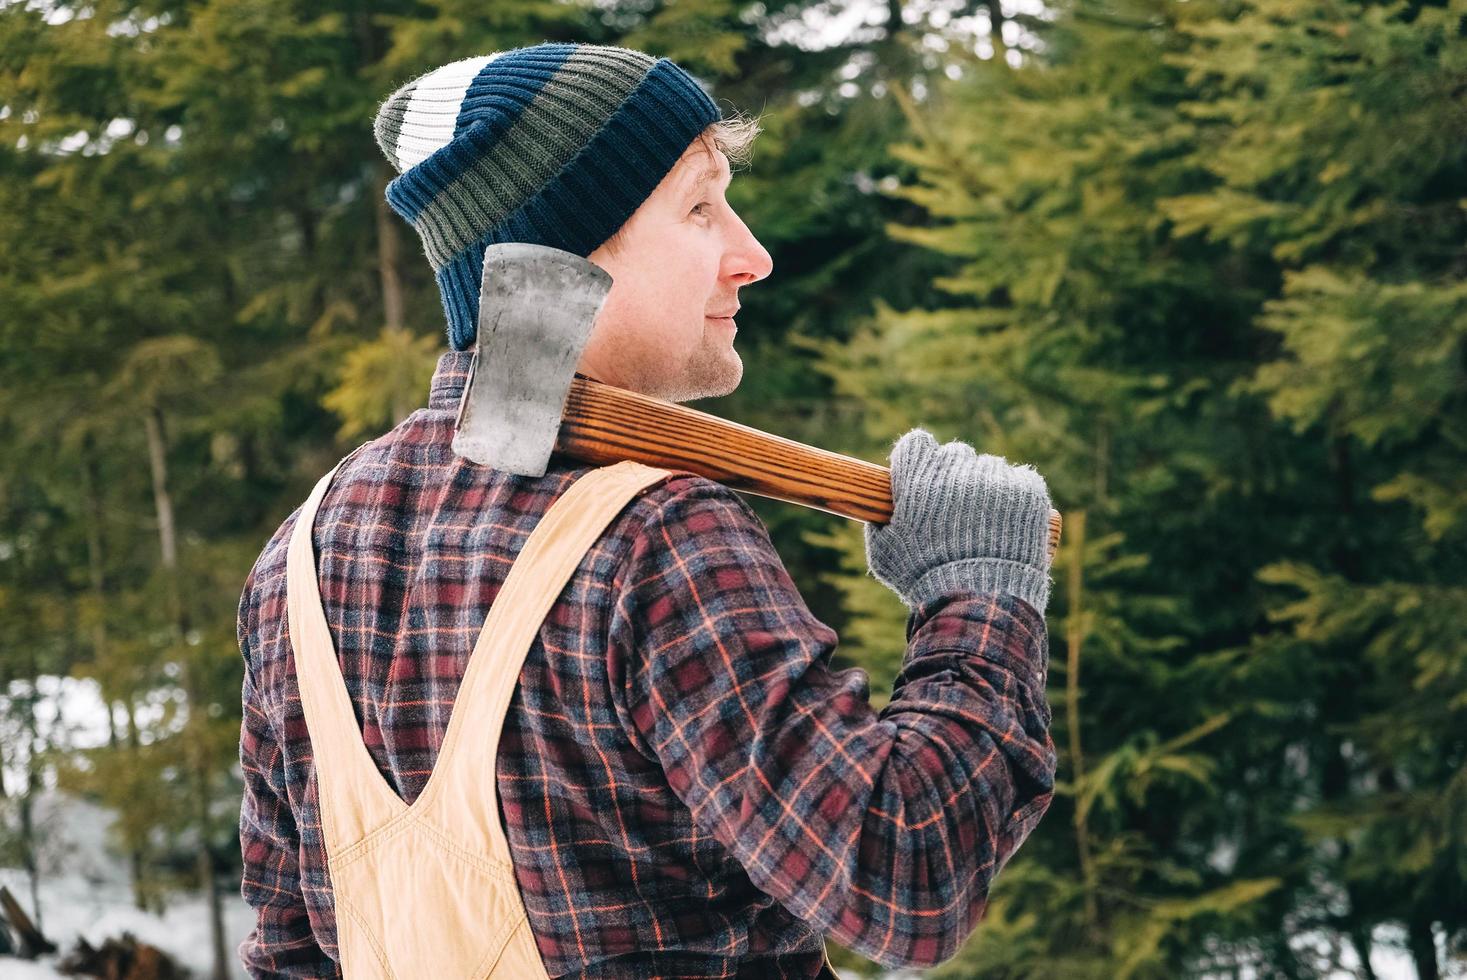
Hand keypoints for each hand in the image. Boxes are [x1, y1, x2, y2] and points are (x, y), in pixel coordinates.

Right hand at [864, 428, 1054, 613]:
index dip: (918, 461)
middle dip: (953, 477)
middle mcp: (957, 470)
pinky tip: (1009, 522)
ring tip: (986, 524)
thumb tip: (880, 513)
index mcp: (918, 478)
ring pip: (990, 467)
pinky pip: (1022, 479)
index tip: (921, 479)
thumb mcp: (885, 556)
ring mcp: (995, 479)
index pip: (916, 443)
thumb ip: (879, 525)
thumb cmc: (924, 581)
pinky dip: (1017, 496)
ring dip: (986, 487)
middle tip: (955, 509)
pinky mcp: (1028, 491)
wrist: (977, 603)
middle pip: (955, 454)